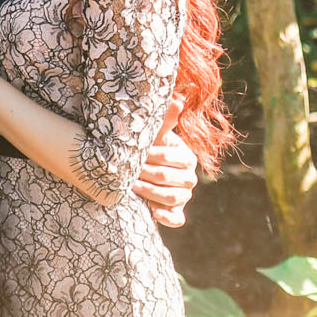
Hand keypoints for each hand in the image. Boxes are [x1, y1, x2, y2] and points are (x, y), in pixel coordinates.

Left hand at [135, 97, 199, 226]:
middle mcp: (189, 178)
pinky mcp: (176, 213)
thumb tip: (178, 98)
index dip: (150, 157)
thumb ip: (165, 120)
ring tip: (131, 188)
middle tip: (127, 172)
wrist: (137, 173)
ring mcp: (184, 197)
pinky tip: (154, 213)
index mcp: (187, 158)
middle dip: (147, 175)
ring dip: (151, 193)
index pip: (169, 158)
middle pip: (169, 179)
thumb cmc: (145, 150)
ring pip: (173, 198)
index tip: (133, 155)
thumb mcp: (153, 136)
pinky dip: (168, 218)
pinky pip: (177, 219)